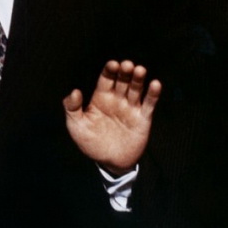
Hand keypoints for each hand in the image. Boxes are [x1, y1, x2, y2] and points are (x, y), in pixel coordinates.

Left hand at [64, 60, 159, 175]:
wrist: (109, 163)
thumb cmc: (90, 143)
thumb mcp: (76, 126)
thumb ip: (72, 108)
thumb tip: (75, 91)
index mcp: (101, 98)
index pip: (106, 79)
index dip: (109, 71)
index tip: (112, 64)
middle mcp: (117, 100)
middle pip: (122, 81)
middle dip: (125, 72)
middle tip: (126, 65)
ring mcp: (131, 108)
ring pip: (136, 89)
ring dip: (138, 79)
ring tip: (140, 70)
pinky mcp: (143, 119)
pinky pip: (149, 104)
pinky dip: (153, 94)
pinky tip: (155, 84)